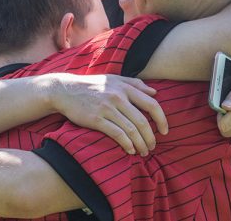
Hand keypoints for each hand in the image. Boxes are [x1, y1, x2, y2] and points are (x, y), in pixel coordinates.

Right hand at [40, 73, 168, 155]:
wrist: (65, 90)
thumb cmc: (91, 85)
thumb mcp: (113, 78)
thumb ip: (135, 84)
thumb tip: (155, 93)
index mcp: (125, 87)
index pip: (151, 104)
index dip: (161, 119)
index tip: (165, 131)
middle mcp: (118, 97)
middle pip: (142, 121)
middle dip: (151, 137)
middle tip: (153, 147)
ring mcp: (107, 108)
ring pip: (131, 130)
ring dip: (140, 144)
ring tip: (143, 152)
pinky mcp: (96, 119)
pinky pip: (117, 134)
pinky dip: (126, 144)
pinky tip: (130, 150)